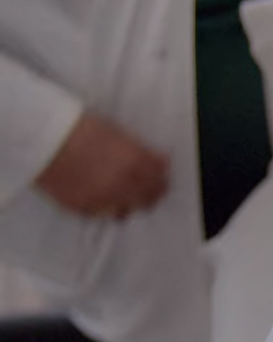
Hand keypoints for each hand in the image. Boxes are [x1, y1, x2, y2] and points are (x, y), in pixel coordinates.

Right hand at [34, 112, 169, 219]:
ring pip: (126, 210)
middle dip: (150, 192)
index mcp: (138, 163)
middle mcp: (125, 185)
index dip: (160, 174)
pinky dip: (102, 206)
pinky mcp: (82, 208)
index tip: (159, 173)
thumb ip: (138, 152)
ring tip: (118, 192)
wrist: (41, 136)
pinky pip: (100, 214)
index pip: (162, 177)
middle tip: (145, 188)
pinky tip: (97, 195)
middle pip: (150, 198)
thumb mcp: (116, 134)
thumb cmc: (77, 127)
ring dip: (126, 202)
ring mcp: (104, 199)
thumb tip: (156, 162)